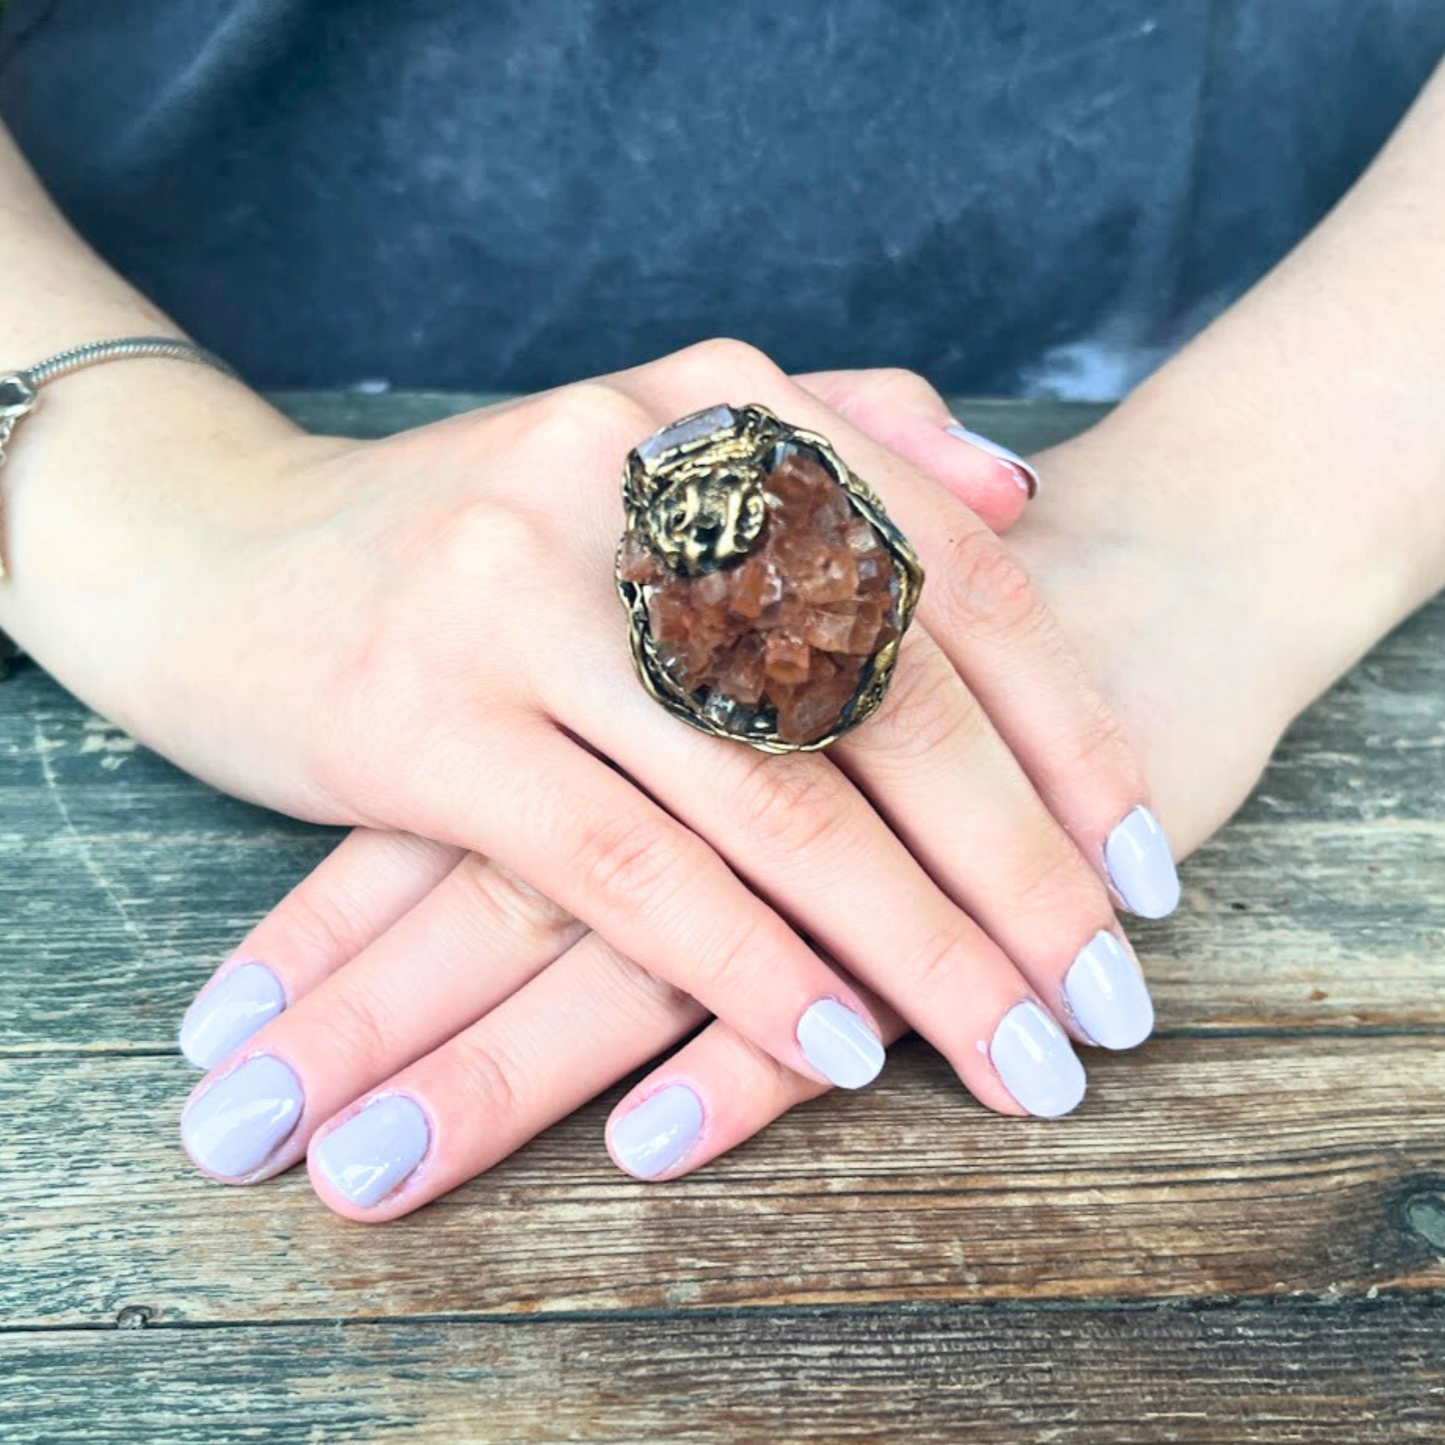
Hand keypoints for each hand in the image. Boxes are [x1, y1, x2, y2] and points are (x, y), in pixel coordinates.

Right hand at [159, 345, 1168, 1211]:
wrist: (212, 548)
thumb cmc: (471, 530)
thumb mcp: (650, 455)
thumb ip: (838, 439)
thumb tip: (1015, 492)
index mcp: (712, 410)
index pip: (951, 579)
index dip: (1068, 736)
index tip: (1146, 873)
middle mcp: (635, 478)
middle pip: (888, 700)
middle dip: (1022, 870)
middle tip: (1114, 1002)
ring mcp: (526, 592)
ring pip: (776, 799)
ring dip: (918, 949)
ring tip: (1020, 1057)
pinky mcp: (431, 718)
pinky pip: (632, 867)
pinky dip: (749, 967)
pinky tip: (841, 1051)